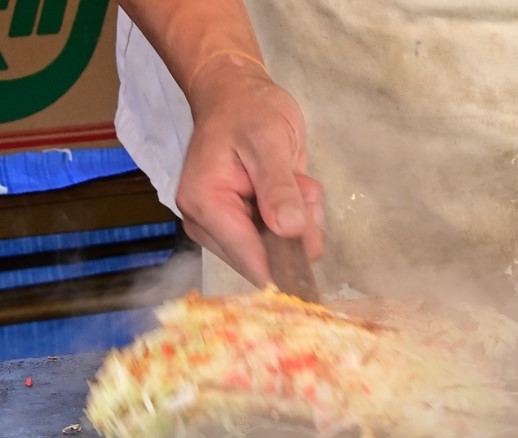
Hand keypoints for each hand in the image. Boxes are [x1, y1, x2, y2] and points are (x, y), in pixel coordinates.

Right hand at [176, 57, 325, 285]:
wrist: (237, 95)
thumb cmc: (248, 110)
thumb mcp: (270, 140)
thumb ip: (279, 187)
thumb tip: (289, 231)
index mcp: (206, 206)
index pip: (252, 261)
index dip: (288, 260)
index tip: (311, 231)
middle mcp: (208, 226)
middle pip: (268, 261)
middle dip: (296, 231)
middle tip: (300, 187)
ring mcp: (223, 229)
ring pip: (279, 252)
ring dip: (300, 221)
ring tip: (295, 180)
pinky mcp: (240, 227)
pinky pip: (281, 240)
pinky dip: (298, 217)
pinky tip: (293, 187)